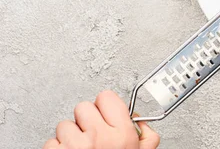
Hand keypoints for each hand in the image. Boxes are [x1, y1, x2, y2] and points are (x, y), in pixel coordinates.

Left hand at [43, 91, 159, 148]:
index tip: (104, 115)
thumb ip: (147, 137)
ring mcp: (75, 145)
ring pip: (64, 124)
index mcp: (122, 134)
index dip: (104, 106)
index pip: (107, 97)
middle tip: (91, 135)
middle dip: (85, 121)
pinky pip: (51, 142)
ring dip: (69, 136)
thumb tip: (141, 124)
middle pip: (83, 107)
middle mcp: (99, 136)